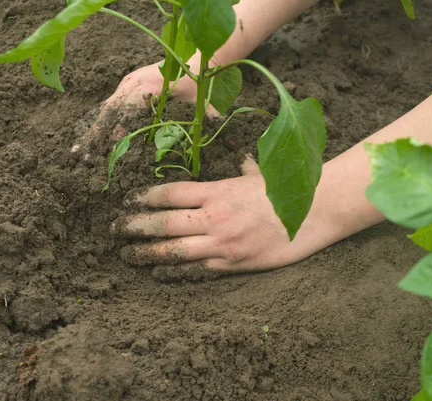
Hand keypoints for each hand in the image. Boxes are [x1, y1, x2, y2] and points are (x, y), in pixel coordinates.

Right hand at [71, 62, 215, 159]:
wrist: (191, 57)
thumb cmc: (196, 79)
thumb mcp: (201, 98)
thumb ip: (209, 114)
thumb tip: (221, 128)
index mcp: (149, 86)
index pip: (124, 108)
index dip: (112, 128)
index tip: (105, 147)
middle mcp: (134, 82)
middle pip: (109, 110)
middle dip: (95, 133)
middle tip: (83, 155)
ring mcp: (128, 83)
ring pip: (106, 108)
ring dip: (95, 130)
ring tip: (82, 152)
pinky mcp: (127, 85)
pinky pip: (111, 105)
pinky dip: (102, 122)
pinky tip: (94, 139)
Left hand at [111, 156, 304, 281]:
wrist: (318, 212)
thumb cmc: (288, 189)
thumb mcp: (259, 173)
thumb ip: (242, 169)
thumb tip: (240, 159)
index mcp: (218, 191)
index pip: (169, 194)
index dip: (143, 199)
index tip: (127, 201)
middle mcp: (215, 217)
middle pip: (163, 223)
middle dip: (133, 227)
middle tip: (113, 230)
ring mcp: (223, 243)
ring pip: (174, 251)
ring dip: (146, 253)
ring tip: (127, 255)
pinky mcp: (234, 264)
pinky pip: (196, 270)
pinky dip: (174, 272)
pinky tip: (158, 272)